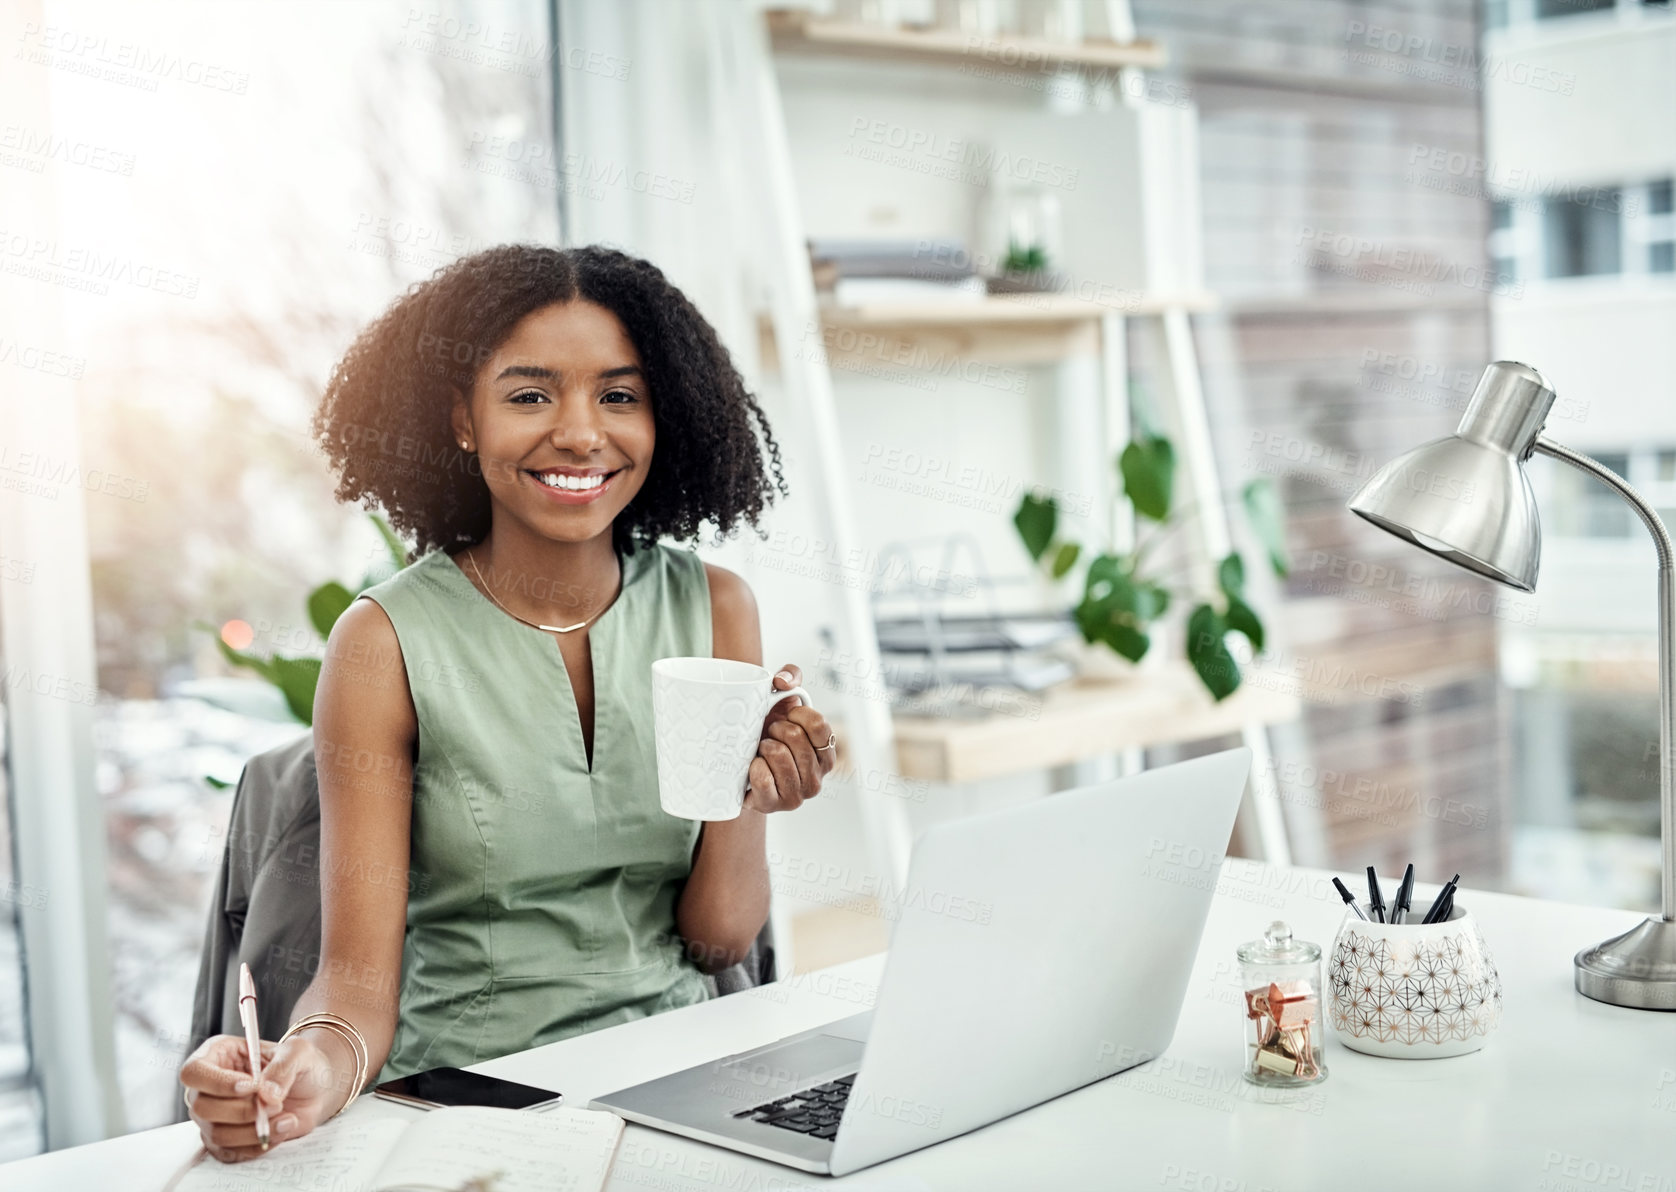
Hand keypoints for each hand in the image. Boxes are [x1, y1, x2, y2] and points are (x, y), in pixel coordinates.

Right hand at [180, 1030, 340, 1162]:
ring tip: (285, 1118)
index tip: (249, 1087)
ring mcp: (214, 1116)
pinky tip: (279, 1130)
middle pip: (202, 1107)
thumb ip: (282, 1067)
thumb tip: (265, 1094)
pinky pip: (229, 1152)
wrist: (315, 1090)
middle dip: (242, 1110)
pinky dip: (256, 1145)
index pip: (194, 1071)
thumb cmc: (300, 1064)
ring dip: (253, 1131)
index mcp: (218, 1055)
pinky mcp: (226, 1140)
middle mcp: (208, 1087)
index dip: (217, 1082)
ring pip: (216, 1134)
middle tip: (276, 1104)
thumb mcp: (298, 1052)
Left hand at [744, 663, 835, 813]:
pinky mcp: (773, 806)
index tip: (785, 717)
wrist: (739, 765)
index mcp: (826, 751)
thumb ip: (790, 675)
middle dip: (776, 729)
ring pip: (779, 756)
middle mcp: (817, 776)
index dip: (797, 715)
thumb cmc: (765, 730)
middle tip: (769, 734)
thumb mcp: (781, 699)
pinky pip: (763, 779)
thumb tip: (783, 682)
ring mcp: (797, 794)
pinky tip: (752, 766)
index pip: (819, 725)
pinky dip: (753, 768)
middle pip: (796, 738)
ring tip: (760, 749)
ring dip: (763, 746)